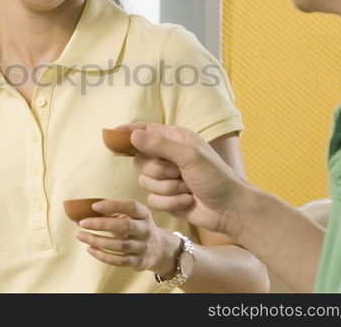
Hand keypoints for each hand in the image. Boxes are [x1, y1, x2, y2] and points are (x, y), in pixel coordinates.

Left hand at [75, 200, 181, 275]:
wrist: (158, 249)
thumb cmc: (136, 227)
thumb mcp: (132, 216)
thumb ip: (114, 212)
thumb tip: (85, 211)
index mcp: (144, 214)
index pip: (131, 207)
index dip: (113, 205)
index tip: (94, 206)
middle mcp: (146, 230)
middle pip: (125, 226)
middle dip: (101, 224)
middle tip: (82, 222)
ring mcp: (143, 247)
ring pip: (119, 245)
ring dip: (97, 241)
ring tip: (80, 235)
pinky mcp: (138, 262)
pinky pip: (118, 260)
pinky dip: (102, 255)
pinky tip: (89, 249)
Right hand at [121, 122, 246, 235]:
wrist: (229, 209)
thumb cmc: (216, 177)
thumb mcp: (190, 156)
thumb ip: (160, 144)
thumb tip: (133, 134)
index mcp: (175, 139)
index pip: (144, 130)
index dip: (127, 132)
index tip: (110, 135)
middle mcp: (168, 156)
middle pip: (140, 159)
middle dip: (157, 170)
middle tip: (177, 172)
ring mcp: (166, 178)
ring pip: (144, 181)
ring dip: (167, 188)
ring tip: (187, 188)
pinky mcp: (166, 197)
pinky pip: (152, 199)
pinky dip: (170, 202)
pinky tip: (187, 200)